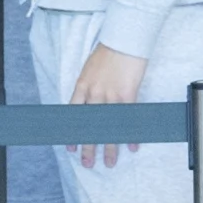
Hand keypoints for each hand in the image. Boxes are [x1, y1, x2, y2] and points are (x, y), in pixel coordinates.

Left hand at [69, 42, 147, 164]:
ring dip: (109, 147)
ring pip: (107, 127)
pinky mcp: (127, 94)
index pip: (74, 116)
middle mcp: (94, 94)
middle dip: (88, 147)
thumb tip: (87, 101)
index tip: (71, 148)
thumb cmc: (108, 50)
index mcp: (82, 86)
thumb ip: (87, 86)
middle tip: (87, 163)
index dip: (72, 134)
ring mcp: (110, 95)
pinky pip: (127, 119)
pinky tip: (131, 146)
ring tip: (108, 163)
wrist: (124, 38)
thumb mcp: (90, 68)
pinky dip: (130, 134)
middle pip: (89, 127)